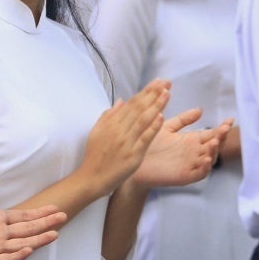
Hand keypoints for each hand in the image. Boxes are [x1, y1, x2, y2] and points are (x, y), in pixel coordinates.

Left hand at [0, 203, 67, 259]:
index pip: (24, 216)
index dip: (39, 212)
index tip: (55, 208)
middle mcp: (0, 233)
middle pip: (28, 228)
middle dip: (46, 223)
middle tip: (64, 216)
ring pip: (22, 243)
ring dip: (38, 239)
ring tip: (55, 234)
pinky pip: (5, 258)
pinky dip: (17, 255)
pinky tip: (29, 249)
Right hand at [78, 80, 169, 195]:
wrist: (91, 178)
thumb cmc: (94, 155)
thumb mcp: (96, 131)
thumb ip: (108, 115)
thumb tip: (121, 101)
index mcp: (111, 123)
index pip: (132, 103)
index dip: (146, 92)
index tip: (157, 82)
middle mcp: (119, 130)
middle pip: (139, 108)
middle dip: (153, 94)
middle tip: (166, 82)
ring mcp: (126, 142)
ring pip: (143, 120)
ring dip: (156, 105)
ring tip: (167, 94)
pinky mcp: (133, 156)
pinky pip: (145, 139)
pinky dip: (153, 128)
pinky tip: (161, 117)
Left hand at [131, 111, 229, 188]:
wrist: (135, 160)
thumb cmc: (150, 143)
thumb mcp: (168, 127)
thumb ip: (183, 120)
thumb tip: (200, 110)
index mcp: (192, 140)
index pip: (211, 133)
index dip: (221, 128)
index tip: (230, 120)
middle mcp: (194, 152)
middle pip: (214, 145)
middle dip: (221, 137)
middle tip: (225, 129)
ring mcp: (191, 164)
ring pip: (209, 159)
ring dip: (214, 151)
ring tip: (215, 142)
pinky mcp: (185, 176)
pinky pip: (199, 173)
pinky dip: (204, 168)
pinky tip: (205, 159)